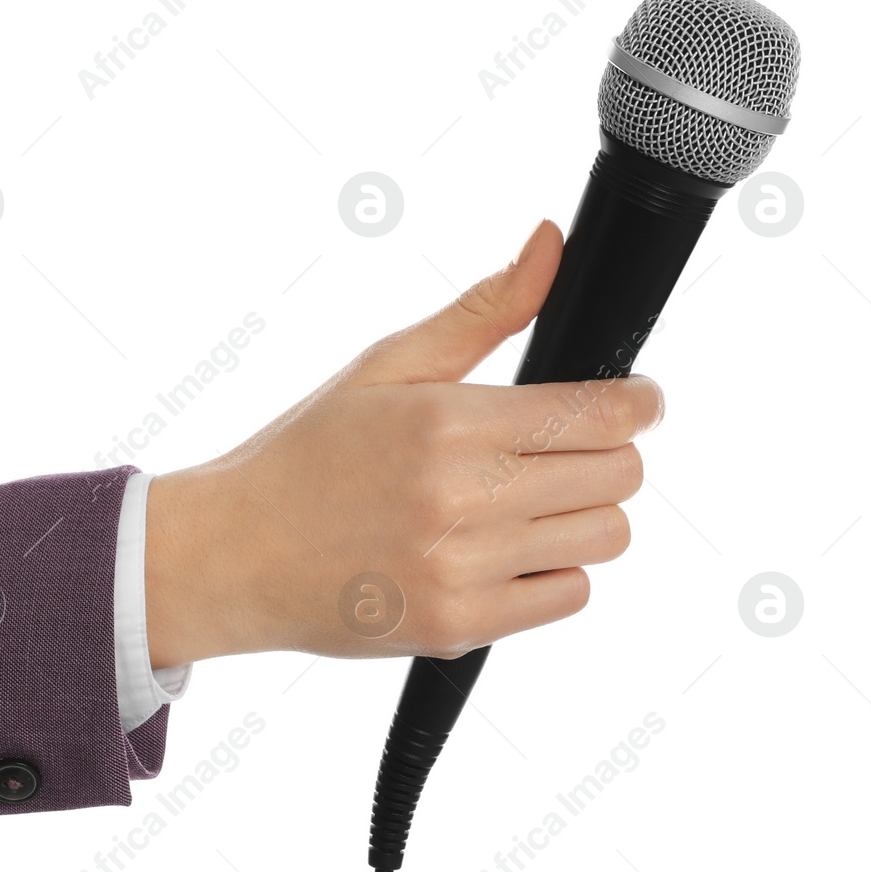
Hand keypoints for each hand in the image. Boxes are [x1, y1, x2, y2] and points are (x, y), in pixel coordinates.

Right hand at [144, 219, 663, 667]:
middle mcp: (461, 499)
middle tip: (567, 450)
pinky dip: (551, 572)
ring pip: (605, 537)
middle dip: (608, 454)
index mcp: (447, 421)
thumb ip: (482, 310)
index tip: (638, 400)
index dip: (638, 402)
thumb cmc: (305, 454)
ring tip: (528, 501)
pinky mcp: (460, 627)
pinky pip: (569, 596)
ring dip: (583, 514)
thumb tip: (550, 244)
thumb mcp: (384, 366)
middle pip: (619, 476)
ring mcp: (463, 571)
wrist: (232, 555)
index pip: (603, 413)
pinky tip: (503, 550)